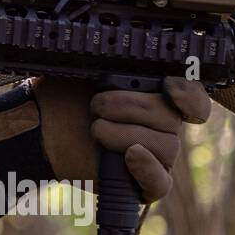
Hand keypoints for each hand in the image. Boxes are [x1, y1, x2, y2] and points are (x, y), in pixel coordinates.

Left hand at [32, 76, 210, 200]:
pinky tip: (129, 156)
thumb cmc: (65, 97)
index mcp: (157, 97)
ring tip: (96, 129)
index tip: (168, 86)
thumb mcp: (86, 71)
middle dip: (132, 107)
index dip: (189, 94)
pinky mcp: (142, 183)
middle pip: (173, 119)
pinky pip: (160, 183)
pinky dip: (146, 168)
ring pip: (166, 147)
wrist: (41, 129)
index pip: (194, 99)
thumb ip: (110, 64)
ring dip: (126, 134)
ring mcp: (155, 157)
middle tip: (97, 105)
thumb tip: (120, 51)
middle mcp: (163, 127)